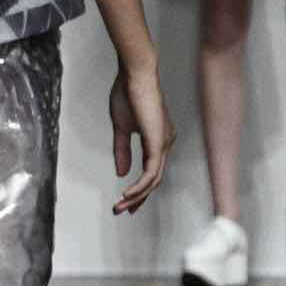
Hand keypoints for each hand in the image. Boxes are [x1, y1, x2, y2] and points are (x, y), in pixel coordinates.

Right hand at [108, 61, 173, 212]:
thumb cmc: (128, 93)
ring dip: (136, 195)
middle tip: (122, 211)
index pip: (152, 170)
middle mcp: (165, 143)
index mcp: (158, 139)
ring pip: (154, 179)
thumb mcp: (121, 128)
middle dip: (138, 198)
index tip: (126, 202)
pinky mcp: (158, 142)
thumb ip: (122, 151)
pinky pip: (151, 172)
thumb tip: (122, 172)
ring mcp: (164, 143)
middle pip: (155, 179)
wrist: (134, 74)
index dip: (139, 188)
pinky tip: (128, 193)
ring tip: (120, 206)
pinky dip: (139, 186)